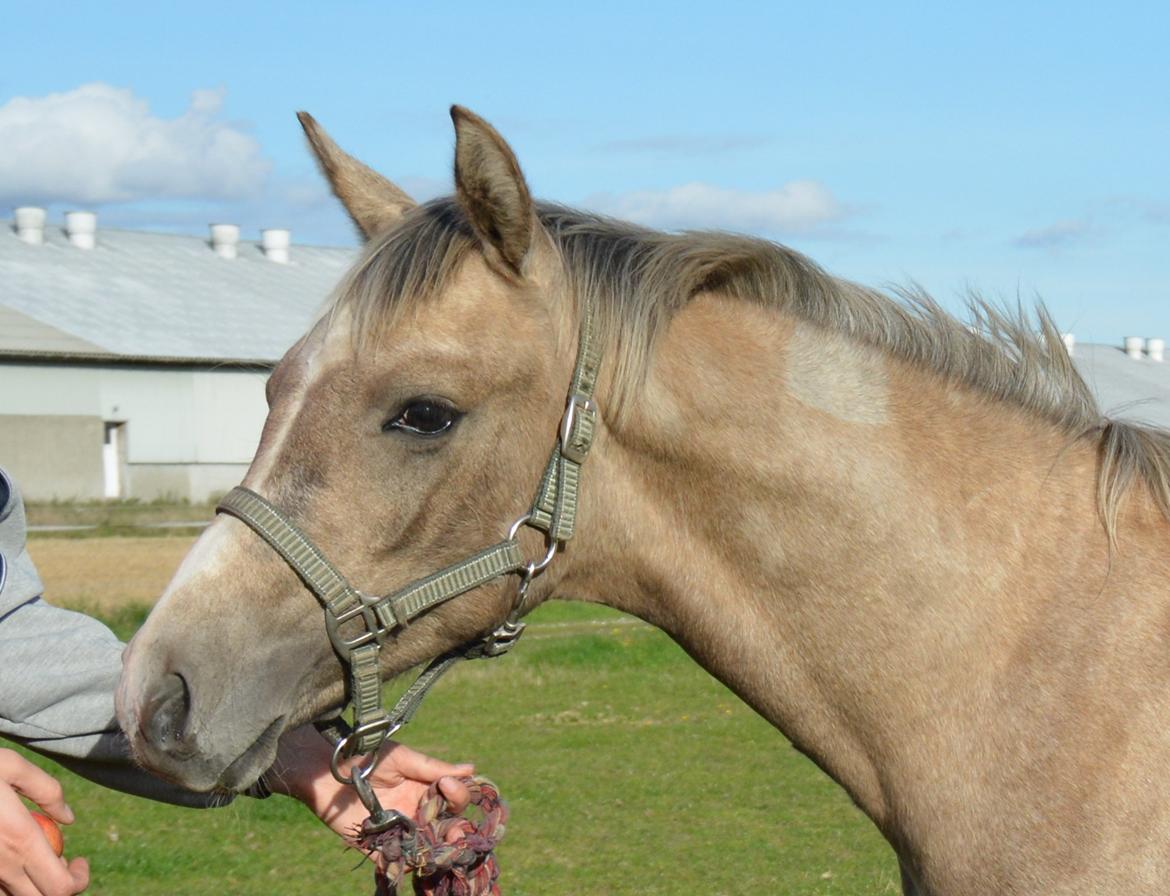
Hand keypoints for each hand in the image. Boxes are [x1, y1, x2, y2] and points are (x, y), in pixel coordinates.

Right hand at [0, 749, 87, 895]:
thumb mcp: (12, 766)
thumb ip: (46, 791)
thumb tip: (67, 818)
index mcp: (19, 841)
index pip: (61, 888)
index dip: (78, 879)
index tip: (78, 858)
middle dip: (59, 886)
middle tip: (60, 860)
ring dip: (30, 886)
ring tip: (31, 859)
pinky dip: (6, 883)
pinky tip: (7, 858)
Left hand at [266, 726, 472, 845]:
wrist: (330, 767)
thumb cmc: (368, 755)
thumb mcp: (404, 758)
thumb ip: (433, 768)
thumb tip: (471, 770)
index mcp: (425, 790)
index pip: (452, 800)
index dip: (458, 796)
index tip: (448, 785)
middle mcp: (416, 813)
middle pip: (445, 828)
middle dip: (456, 831)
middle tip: (456, 831)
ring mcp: (398, 831)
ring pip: (426, 847)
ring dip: (438, 850)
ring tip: (443, 845)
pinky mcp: (377, 846)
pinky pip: (397, 861)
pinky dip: (409, 864)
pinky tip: (419, 860)